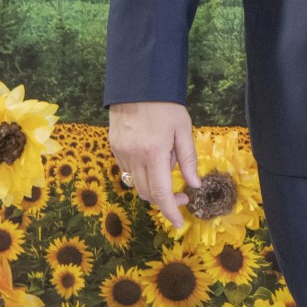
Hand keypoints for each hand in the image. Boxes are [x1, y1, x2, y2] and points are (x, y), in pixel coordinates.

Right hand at [108, 101, 199, 230]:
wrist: (137, 84)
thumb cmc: (165, 105)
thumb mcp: (183, 129)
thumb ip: (188, 159)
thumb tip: (194, 185)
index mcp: (153, 153)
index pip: (161, 194)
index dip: (170, 212)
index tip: (178, 223)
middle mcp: (133, 157)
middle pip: (146, 194)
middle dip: (164, 201)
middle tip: (182, 195)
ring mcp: (120, 153)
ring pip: (135, 184)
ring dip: (153, 186)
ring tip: (167, 162)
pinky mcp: (113, 148)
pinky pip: (127, 170)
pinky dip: (142, 173)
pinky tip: (153, 156)